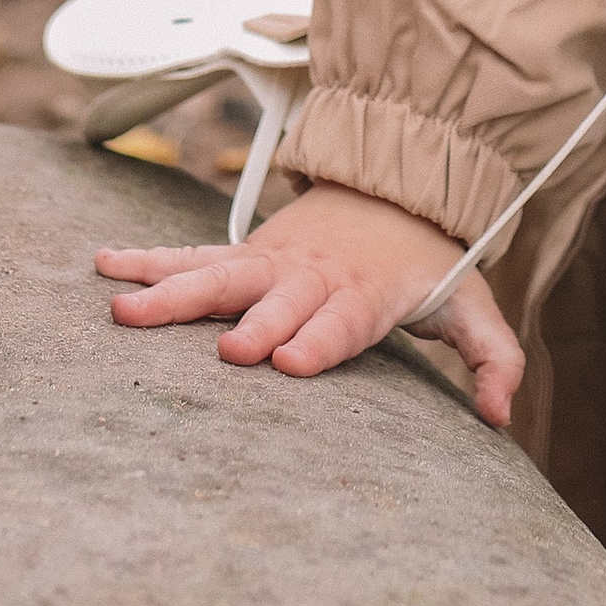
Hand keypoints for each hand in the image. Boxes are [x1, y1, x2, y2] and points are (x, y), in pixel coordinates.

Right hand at [94, 179, 524, 423]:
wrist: (397, 188)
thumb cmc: (426, 263)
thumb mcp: (472, 304)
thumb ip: (494, 359)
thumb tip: (502, 417)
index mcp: (363, 294)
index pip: (341, 321)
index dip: (316, 340)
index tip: (287, 362)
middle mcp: (311, 276)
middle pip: (278, 301)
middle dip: (254, 323)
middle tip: (225, 349)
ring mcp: (271, 262)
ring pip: (219, 275)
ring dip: (172, 291)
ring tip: (122, 309)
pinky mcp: (245, 254)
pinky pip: (191, 256)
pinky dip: (148, 258)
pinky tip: (103, 265)